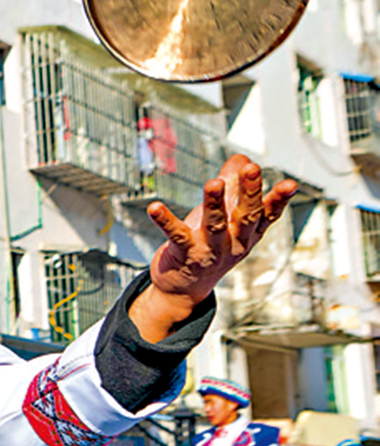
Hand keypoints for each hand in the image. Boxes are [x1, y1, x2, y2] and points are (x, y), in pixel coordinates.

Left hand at [131, 155, 297, 342]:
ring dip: (214, 203)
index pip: (267, 214)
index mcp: (248, 233)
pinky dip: (165, 220)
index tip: (291, 184)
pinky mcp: (184, 255)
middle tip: (252, 169)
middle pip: (246, 216)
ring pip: (214, 225)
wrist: (185, 287)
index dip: (279, 200)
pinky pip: (175, 236)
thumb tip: (242, 158)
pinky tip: (155, 207)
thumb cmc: (208, 244)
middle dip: (250, 192)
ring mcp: (209, 251)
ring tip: (213, 182)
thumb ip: (233, 185)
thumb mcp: (226, 217)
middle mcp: (233, 243)